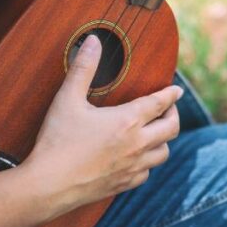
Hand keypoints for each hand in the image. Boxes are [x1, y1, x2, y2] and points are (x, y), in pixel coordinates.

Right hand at [22, 35, 182, 215]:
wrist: (48, 185)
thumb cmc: (57, 141)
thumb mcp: (67, 98)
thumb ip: (83, 67)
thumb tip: (93, 41)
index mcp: (128, 120)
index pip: (160, 103)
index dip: (171, 94)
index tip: (177, 90)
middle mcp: (137, 144)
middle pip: (171, 128)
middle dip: (173, 115)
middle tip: (168, 108)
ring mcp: (132, 166)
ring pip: (163, 153)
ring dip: (163, 140)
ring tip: (156, 132)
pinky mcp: (123, 184)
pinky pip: (147, 173)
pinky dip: (148, 162)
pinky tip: (139, 158)